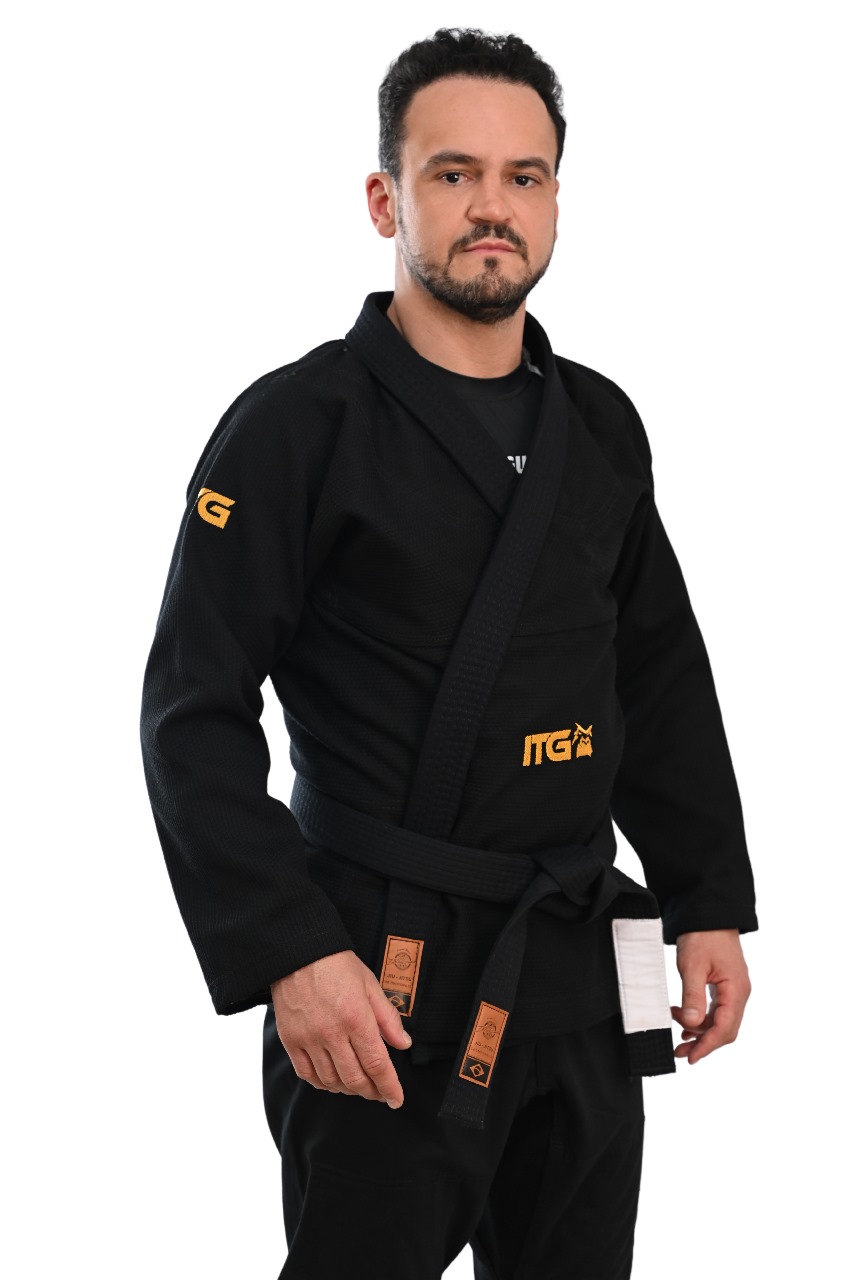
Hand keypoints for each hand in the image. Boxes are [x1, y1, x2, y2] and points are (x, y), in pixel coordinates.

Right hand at [270, 949, 411, 1106]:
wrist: (299, 953)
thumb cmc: (336, 965)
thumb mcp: (370, 985)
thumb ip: (388, 1018)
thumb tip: (403, 1044)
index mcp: (356, 1018)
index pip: (377, 1064)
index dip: (389, 1087)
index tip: (397, 1099)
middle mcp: (332, 1033)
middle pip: (355, 1079)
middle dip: (372, 1092)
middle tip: (380, 1093)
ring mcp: (309, 1039)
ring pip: (332, 1081)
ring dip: (349, 1089)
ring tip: (359, 1085)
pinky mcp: (291, 1040)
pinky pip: (307, 1074)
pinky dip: (323, 1084)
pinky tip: (333, 1081)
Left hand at [671, 928, 751, 1064]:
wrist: (709, 914)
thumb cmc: (703, 936)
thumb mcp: (693, 966)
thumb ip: (693, 996)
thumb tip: (691, 1023)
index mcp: (736, 990)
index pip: (725, 1028)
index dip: (707, 1046)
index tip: (691, 1057)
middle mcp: (739, 993)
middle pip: (725, 1030)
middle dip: (703, 1043)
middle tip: (680, 1051)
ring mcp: (734, 990)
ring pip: (720, 1022)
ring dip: (700, 1031)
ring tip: (678, 1033)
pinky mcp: (726, 986)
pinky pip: (717, 1011)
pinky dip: (702, 1019)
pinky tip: (687, 1022)